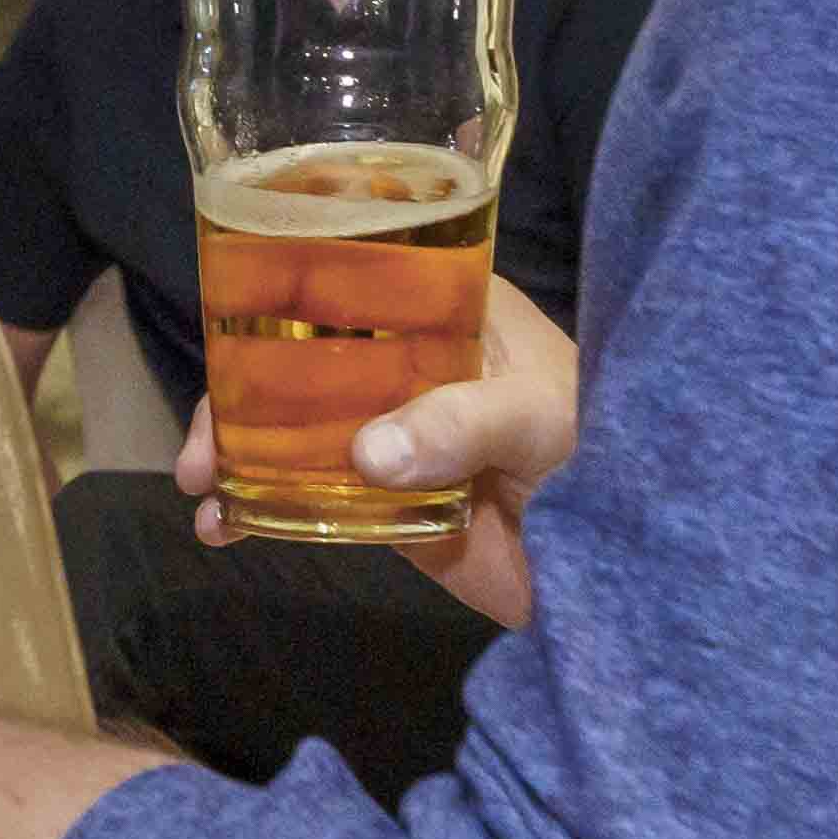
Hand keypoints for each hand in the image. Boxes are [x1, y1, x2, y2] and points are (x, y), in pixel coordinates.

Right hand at [175, 276, 580, 634]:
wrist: (637, 563)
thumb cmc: (612, 447)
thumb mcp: (541, 416)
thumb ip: (464, 424)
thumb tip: (364, 454)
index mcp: (446, 308)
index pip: (348, 274)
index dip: (277, 288)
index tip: (223, 313)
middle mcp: (407, 363)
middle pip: (298, 357)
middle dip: (236, 393)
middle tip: (200, 447)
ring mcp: (394, 434)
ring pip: (293, 428)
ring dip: (236, 452)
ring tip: (202, 490)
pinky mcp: (390, 503)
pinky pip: (312, 498)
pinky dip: (262, 511)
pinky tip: (224, 529)